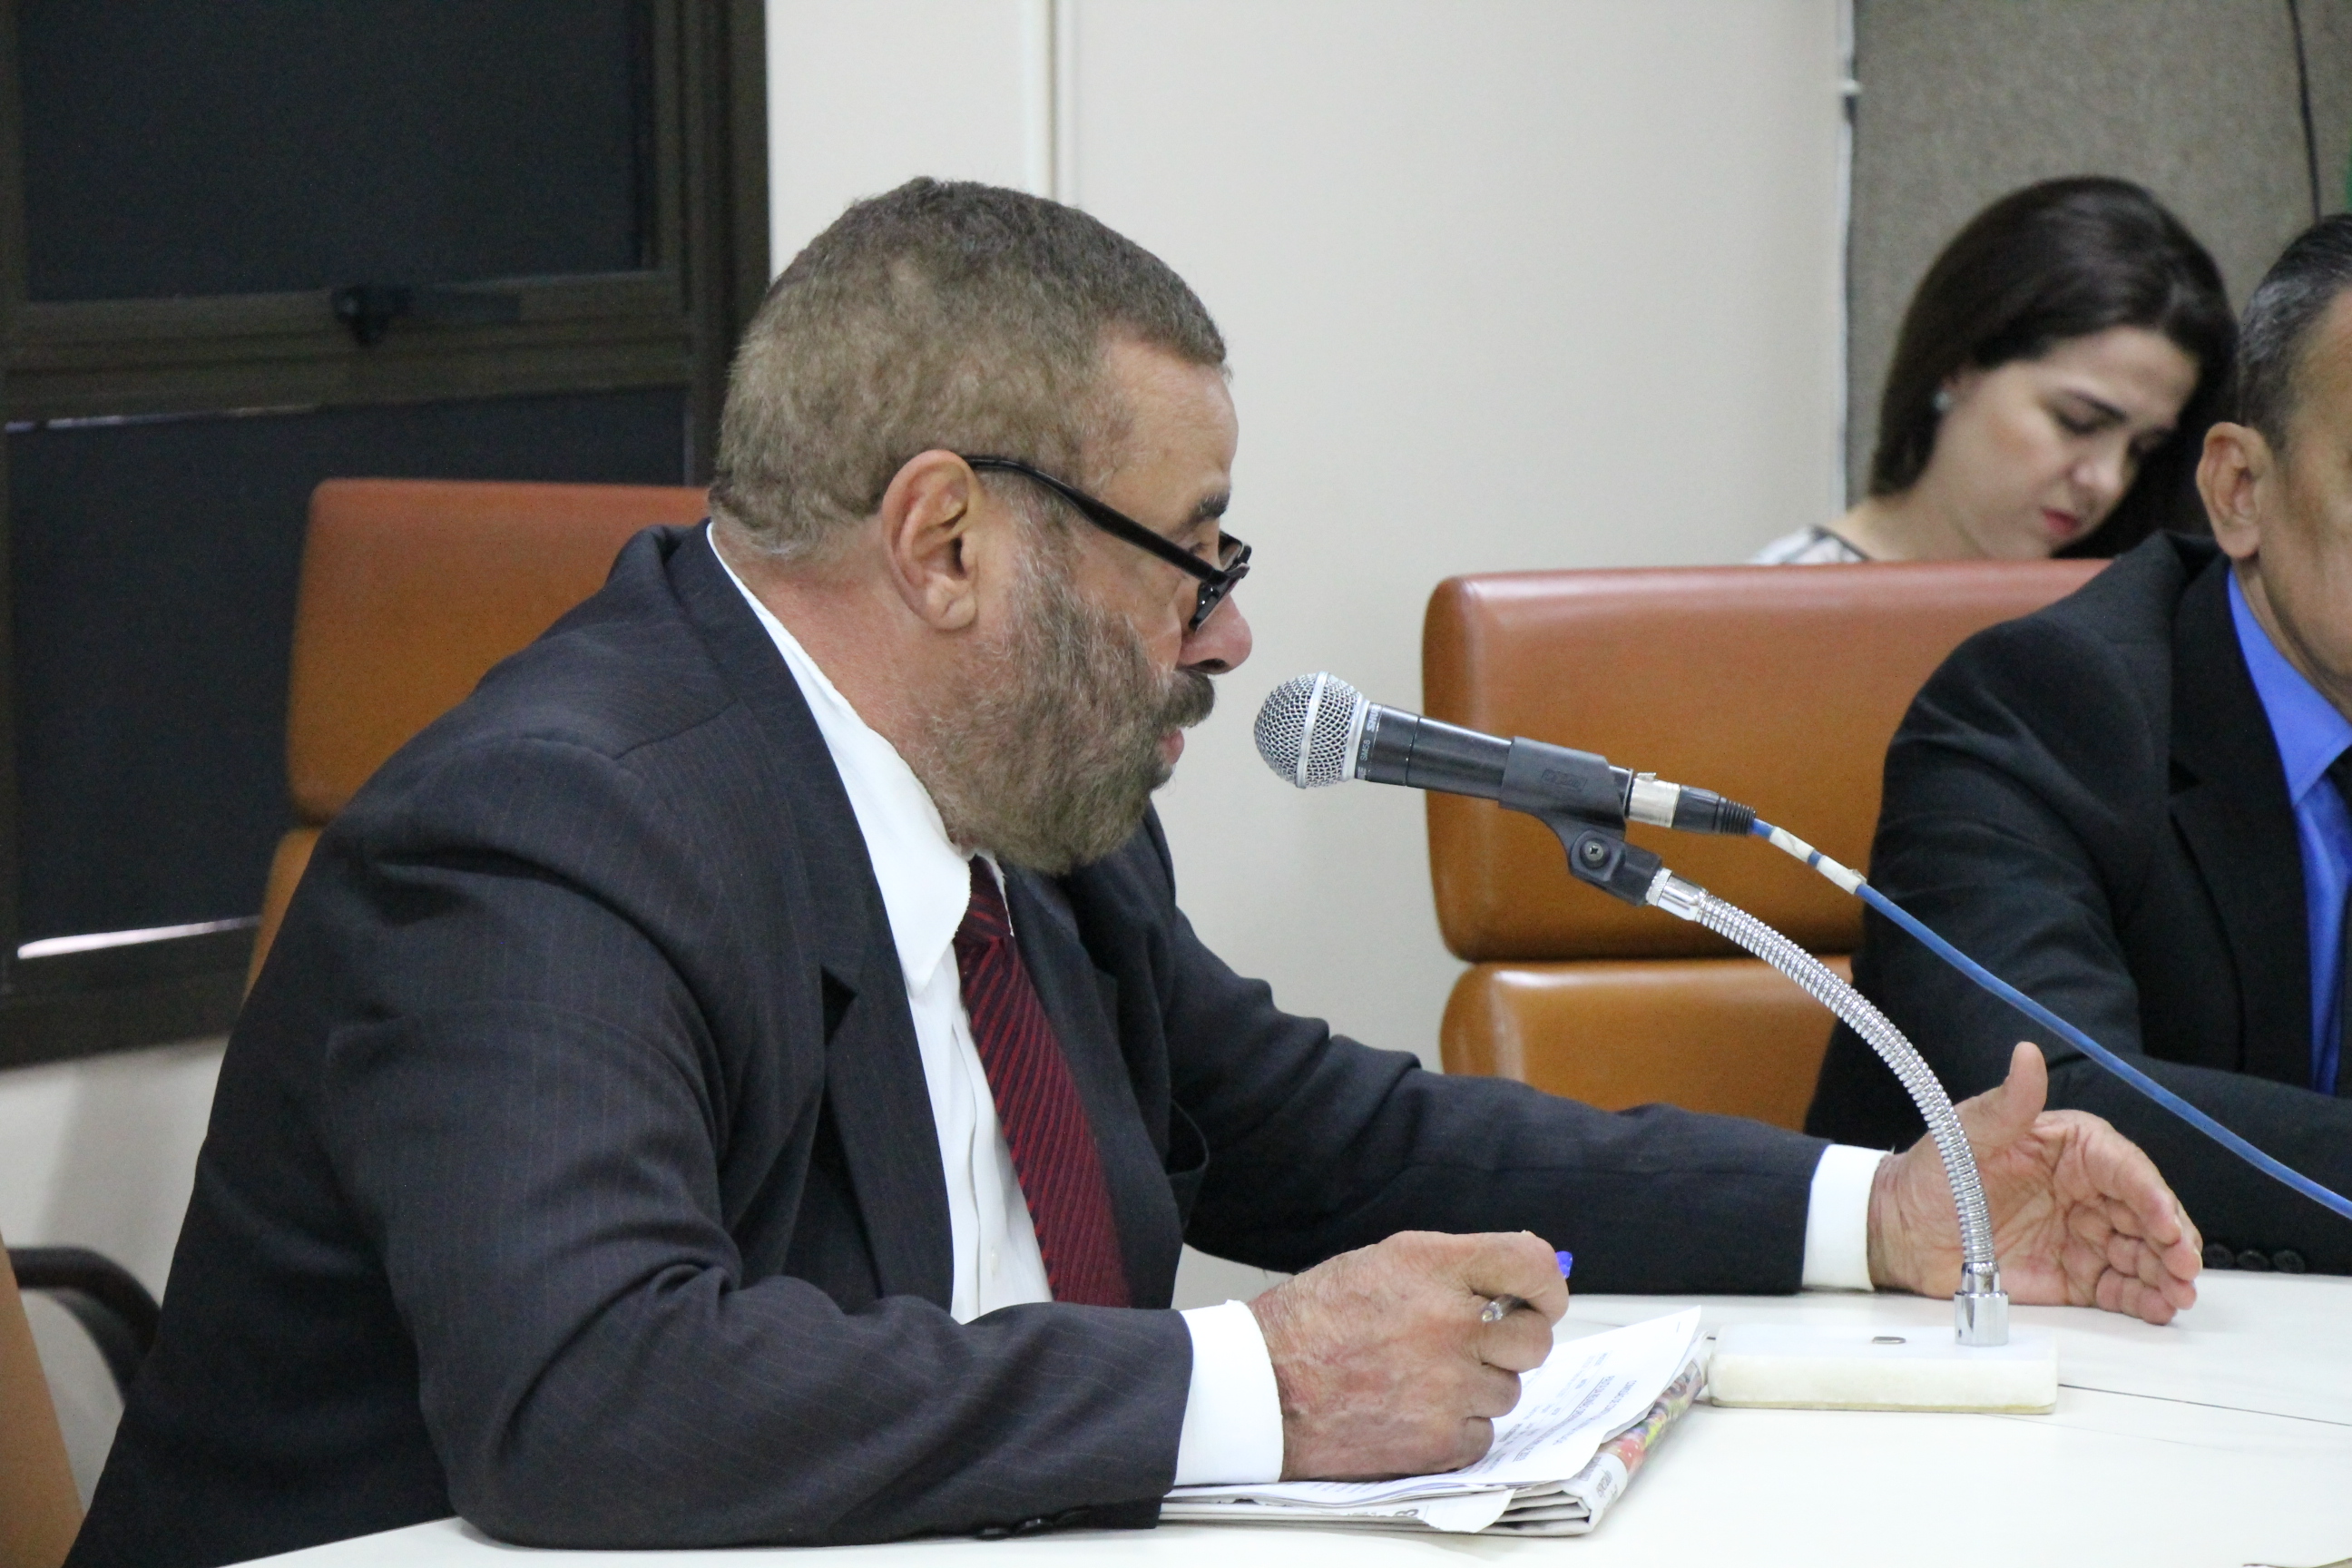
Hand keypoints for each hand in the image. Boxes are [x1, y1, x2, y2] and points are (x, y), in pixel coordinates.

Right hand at [1247, 1230, 1566, 1480]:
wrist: (1261, 1388)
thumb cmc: (1312, 1322)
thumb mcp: (1382, 1263)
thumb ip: (1454, 1266)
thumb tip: (1524, 1271)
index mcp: (1431, 1267)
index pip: (1530, 1265)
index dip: (1548, 1283)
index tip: (1544, 1296)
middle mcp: (1448, 1324)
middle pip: (1534, 1338)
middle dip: (1515, 1340)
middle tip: (1480, 1343)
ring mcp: (1447, 1386)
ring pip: (1508, 1390)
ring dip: (1478, 1386)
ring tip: (1423, 1377)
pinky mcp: (1438, 1441)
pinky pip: (1483, 1434)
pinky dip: (1459, 1427)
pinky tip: (1416, 1411)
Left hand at [1868, 1041, 2202, 1323]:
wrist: (1902, 1229)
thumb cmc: (1935, 1173)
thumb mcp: (1966, 1133)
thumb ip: (2008, 1103)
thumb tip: (2027, 1055)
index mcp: (2072, 1147)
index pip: (2125, 1168)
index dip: (2150, 1195)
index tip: (2164, 1221)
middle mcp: (2089, 1190)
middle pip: (2146, 1214)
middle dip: (2173, 1240)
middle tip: (2185, 1267)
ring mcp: (2086, 1235)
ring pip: (2143, 1253)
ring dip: (2168, 1274)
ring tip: (2178, 1295)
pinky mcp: (2077, 1275)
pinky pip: (2121, 1287)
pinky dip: (2145, 1299)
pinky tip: (2159, 1308)